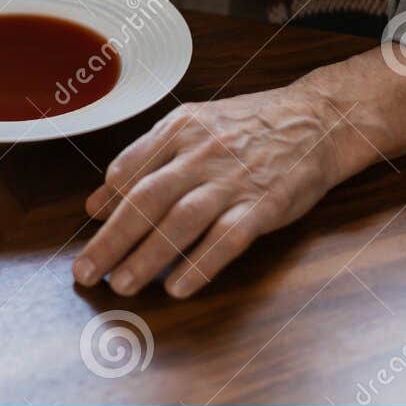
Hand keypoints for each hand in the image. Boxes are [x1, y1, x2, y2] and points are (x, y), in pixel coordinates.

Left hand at [72, 85, 347, 298]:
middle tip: (86, 272)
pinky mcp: (264, 205)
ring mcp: (234, 179)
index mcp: (180, 128)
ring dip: (147, 256)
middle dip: (112, 239)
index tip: (88, 232)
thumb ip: (144, 160)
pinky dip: (200, 264)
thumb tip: (96, 202)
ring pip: (181, 220)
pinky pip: (226, 238)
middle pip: (146, 199)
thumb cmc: (251, 127)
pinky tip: (177, 286)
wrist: (319, 119)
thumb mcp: (193, 126)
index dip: (106, 204)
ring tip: (122, 284)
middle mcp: (201, 152)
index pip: (129, 168)